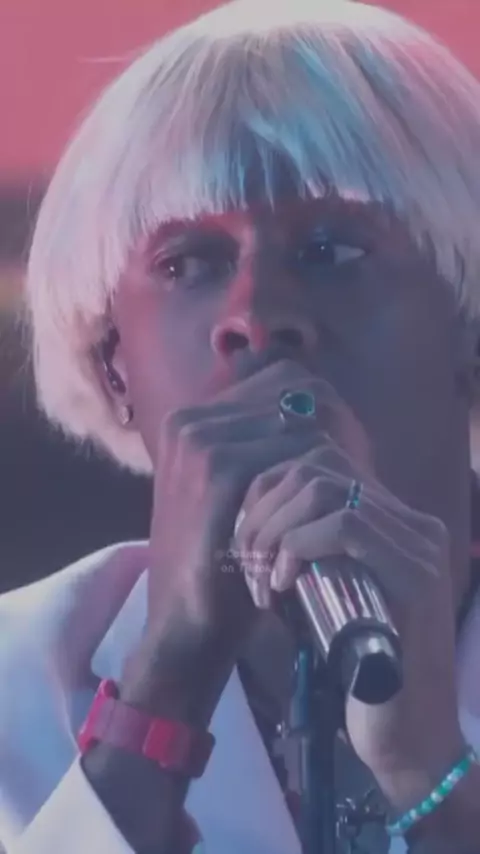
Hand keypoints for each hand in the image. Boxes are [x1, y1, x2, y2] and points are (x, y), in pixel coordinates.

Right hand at [131, 360, 329, 714]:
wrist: (184, 622)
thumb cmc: (216, 562)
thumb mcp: (230, 496)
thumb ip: (256, 451)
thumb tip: (317, 416)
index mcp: (190, 419)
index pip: (278, 382)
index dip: (318, 412)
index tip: (341, 453)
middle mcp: (190, 420)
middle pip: (292, 394)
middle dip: (331, 429)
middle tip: (354, 472)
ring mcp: (200, 441)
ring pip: (299, 423)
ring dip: (331, 456)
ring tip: (348, 493)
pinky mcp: (216, 470)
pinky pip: (292, 453)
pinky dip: (321, 478)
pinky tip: (336, 508)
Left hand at [233, 386, 464, 810]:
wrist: (406, 737)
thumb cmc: (355, 669)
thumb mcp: (323, 592)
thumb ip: (305, 549)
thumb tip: (248, 515)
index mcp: (392, 520)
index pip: (319, 462)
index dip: (267, 487)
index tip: (241, 534)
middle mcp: (413, 523)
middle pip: (318, 465)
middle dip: (264, 506)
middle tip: (243, 559)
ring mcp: (420, 547)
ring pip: (327, 488)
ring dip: (274, 527)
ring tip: (261, 576)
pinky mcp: (417, 578)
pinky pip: (347, 526)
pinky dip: (299, 545)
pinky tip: (281, 584)